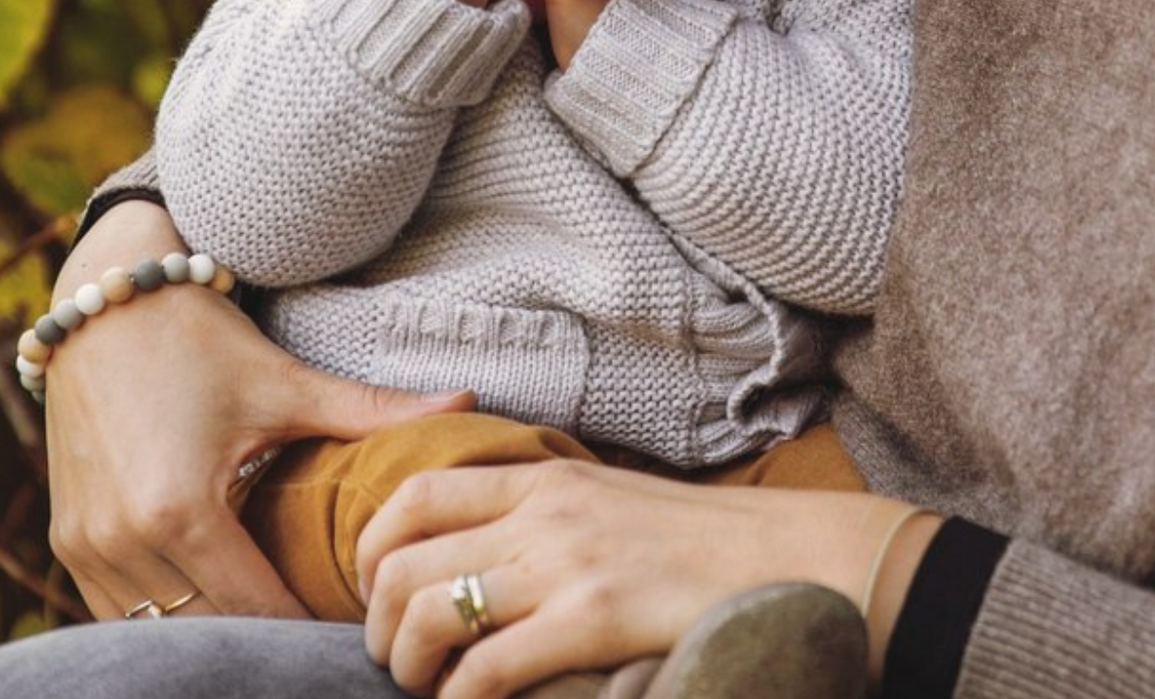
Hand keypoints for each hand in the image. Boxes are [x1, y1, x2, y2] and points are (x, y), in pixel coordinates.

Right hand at [45, 200, 473, 621]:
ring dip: (215, 626)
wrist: (106, 302)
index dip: (310, 625)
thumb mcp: (284, 381)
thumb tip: (467, 402)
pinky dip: (167, 610)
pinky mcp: (68, 540)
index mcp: (181, 512)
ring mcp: (86, 547)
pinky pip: (121, 608)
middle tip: (328, 629)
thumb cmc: (198, 338)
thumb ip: (372, 410)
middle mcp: (124, 542)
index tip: (358, 624)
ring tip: (278, 619)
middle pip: (210, 628)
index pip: (258, 609)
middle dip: (267, 634)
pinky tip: (216, 595)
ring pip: (161, 628)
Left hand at [355, 461, 932, 697]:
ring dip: (407, 664)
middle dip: (378, 620)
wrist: (784, 556)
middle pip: (405, 557)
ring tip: (425, 690)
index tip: (373, 594)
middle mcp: (544, 511)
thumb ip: (547, 512)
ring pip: (433, 610)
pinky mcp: (592, 617)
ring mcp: (566, 562)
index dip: (371, 548)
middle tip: (394, 660)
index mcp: (545, 477)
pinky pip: (487, 668)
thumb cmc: (698, 541)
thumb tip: (486, 551)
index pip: (417, 493)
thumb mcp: (609, 500)